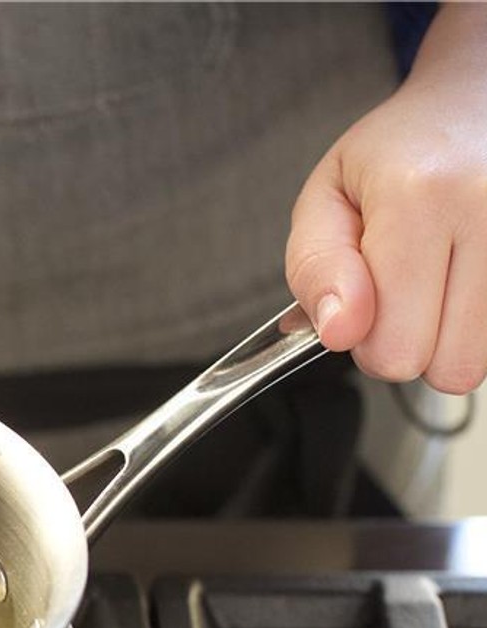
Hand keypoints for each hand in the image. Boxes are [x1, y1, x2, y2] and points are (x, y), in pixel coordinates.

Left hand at [286, 3, 486, 394]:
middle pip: (447, 367)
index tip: (367, 297)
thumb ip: (314, 270)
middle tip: (406, 286)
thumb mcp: (324, 200)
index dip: (366, 338)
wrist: (472, 103)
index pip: (393, 350)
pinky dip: (480, 320)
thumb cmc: (396, 152)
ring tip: (440, 277)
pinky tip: (469, 276)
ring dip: (453, 335)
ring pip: (483, 361)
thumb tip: (339, 331)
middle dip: (413, 340)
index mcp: (420, 197)